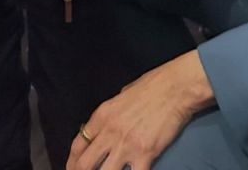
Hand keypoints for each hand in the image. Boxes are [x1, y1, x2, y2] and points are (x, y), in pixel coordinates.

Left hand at [66, 52, 213, 169]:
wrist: (175, 87)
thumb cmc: (151, 86)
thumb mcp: (122, 95)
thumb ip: (111, 114)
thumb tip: (106, 126)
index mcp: (103, 115)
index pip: (78, 144)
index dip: (72, 162)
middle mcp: (110, 131)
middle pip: (85, 164)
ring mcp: (127, 144)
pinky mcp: (145, 154)